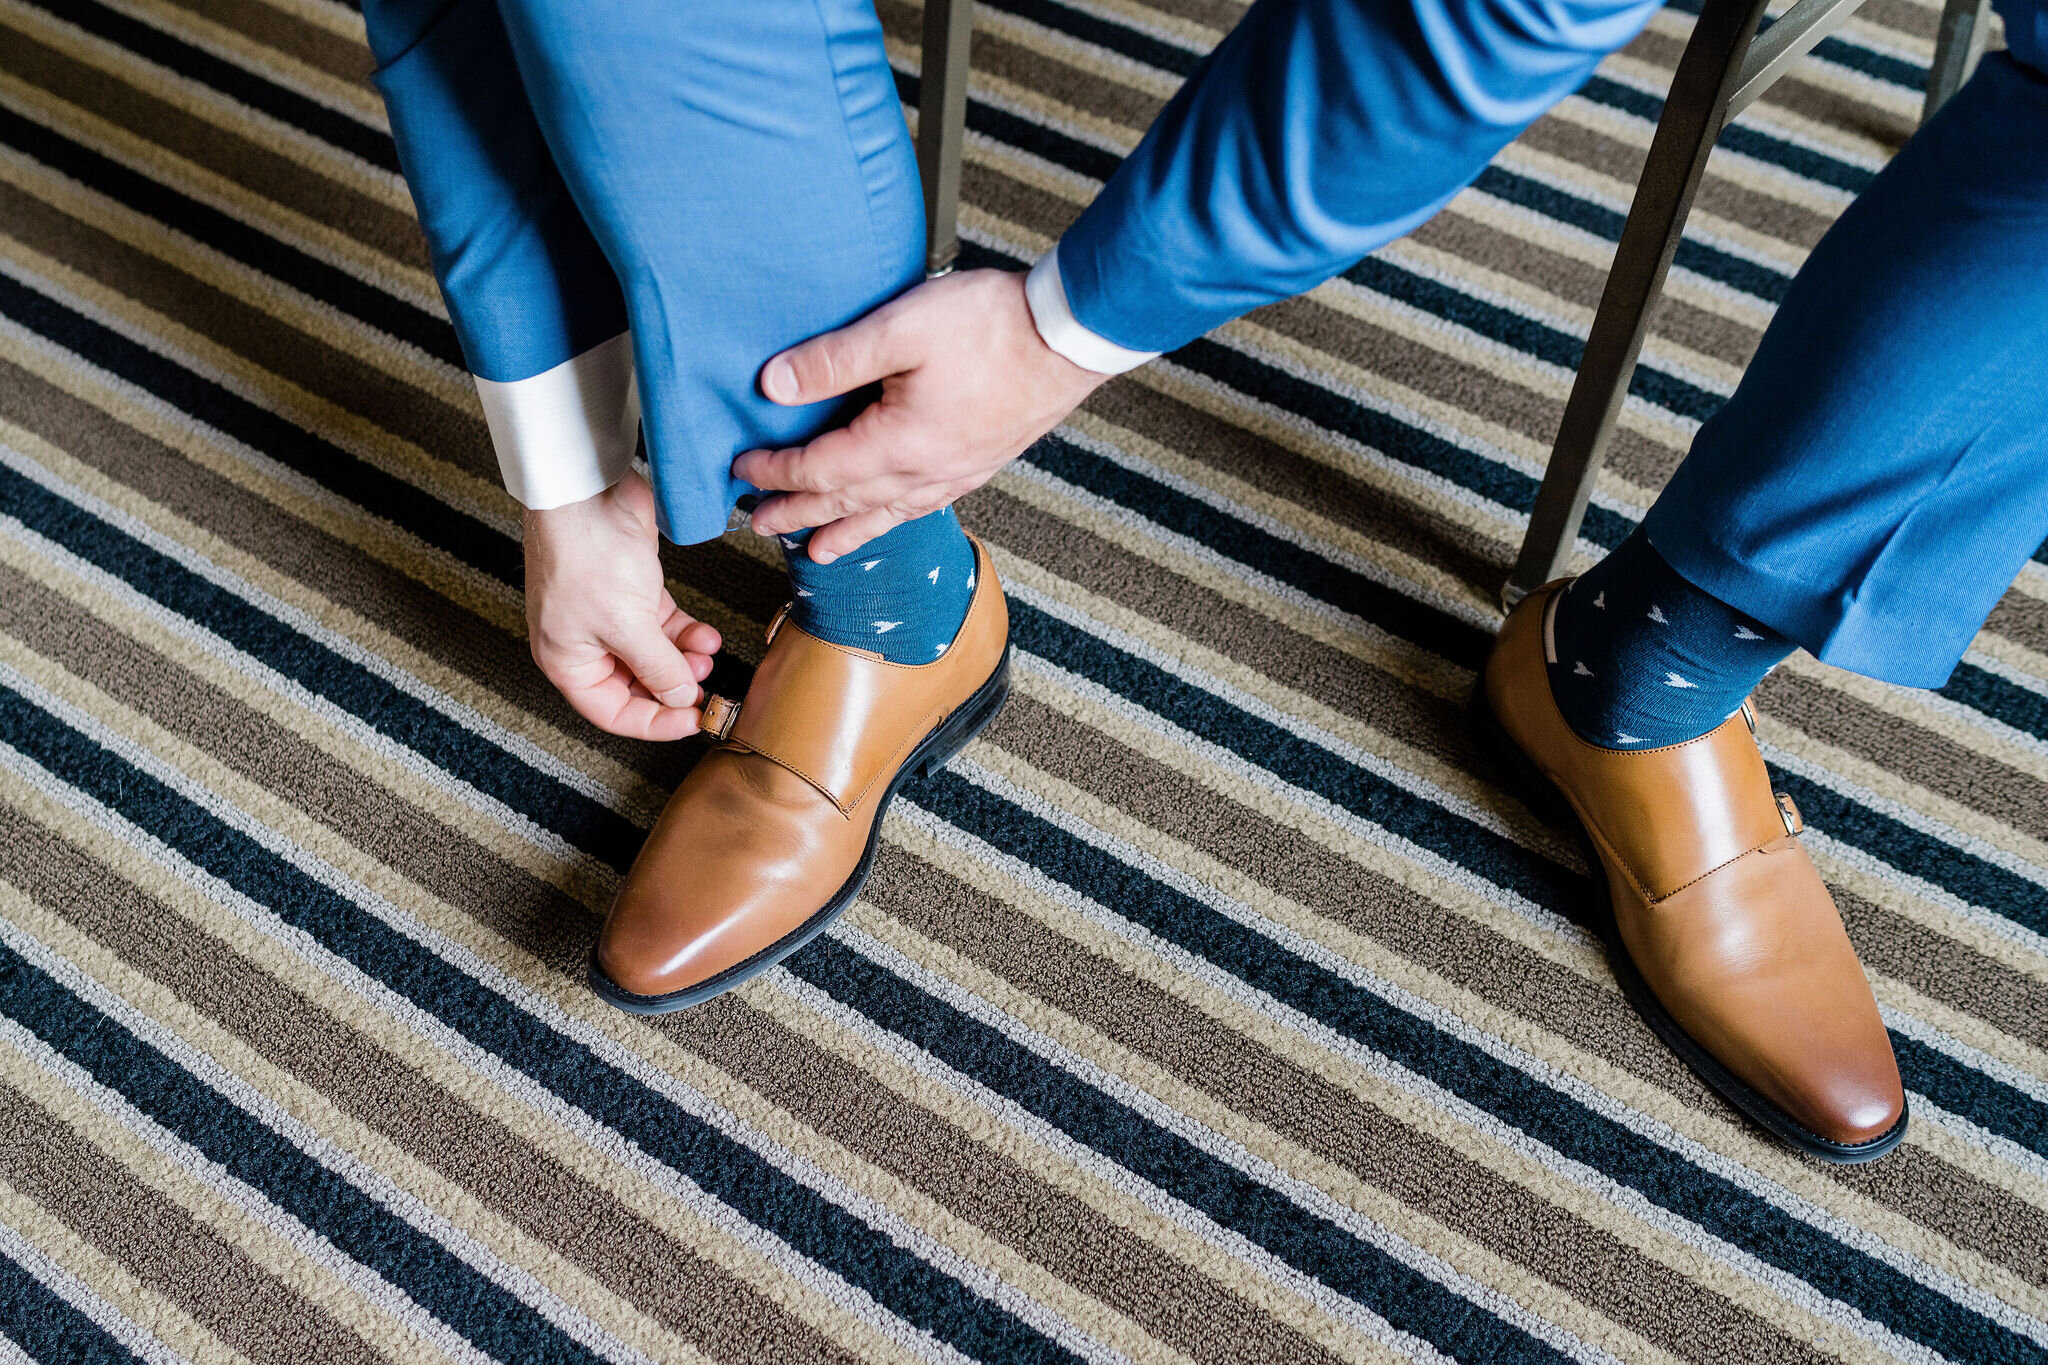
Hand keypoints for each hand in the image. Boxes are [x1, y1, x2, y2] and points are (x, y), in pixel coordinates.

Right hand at [522, 470, 721, 740]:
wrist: (589, 489)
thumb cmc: (586, 552)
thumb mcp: (628, 624)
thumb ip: (658, 667)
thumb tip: (680, 697)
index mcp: (567, 660)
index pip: (614, 712)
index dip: (655, 722)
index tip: (692, 721)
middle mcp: (585, 642)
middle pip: (636, 684)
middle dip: (674, 686)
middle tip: (706, 686)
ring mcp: (609, 615)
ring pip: (654, 654)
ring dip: (685, 659)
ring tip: (708, 655)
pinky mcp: (632, 590)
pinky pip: (663, 625)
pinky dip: (686, 632)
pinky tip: (706, 635)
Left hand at [734, 268, 1106, 562]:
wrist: (1070, 336)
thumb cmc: (993, 326)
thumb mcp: (900, 328)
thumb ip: (834, 360)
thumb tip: (774, 386)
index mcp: (897, 445)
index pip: (818, 471)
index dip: (776, 473)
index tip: (742, 471)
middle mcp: (925, 473)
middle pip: (846, 505)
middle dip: (798, 516)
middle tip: (761, 527)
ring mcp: (956, 473)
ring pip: (886, 516)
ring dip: (844, 533)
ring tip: (818, 551)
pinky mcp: (979, 463)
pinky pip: (922, 506)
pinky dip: (891, 520)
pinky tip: (890, 516)